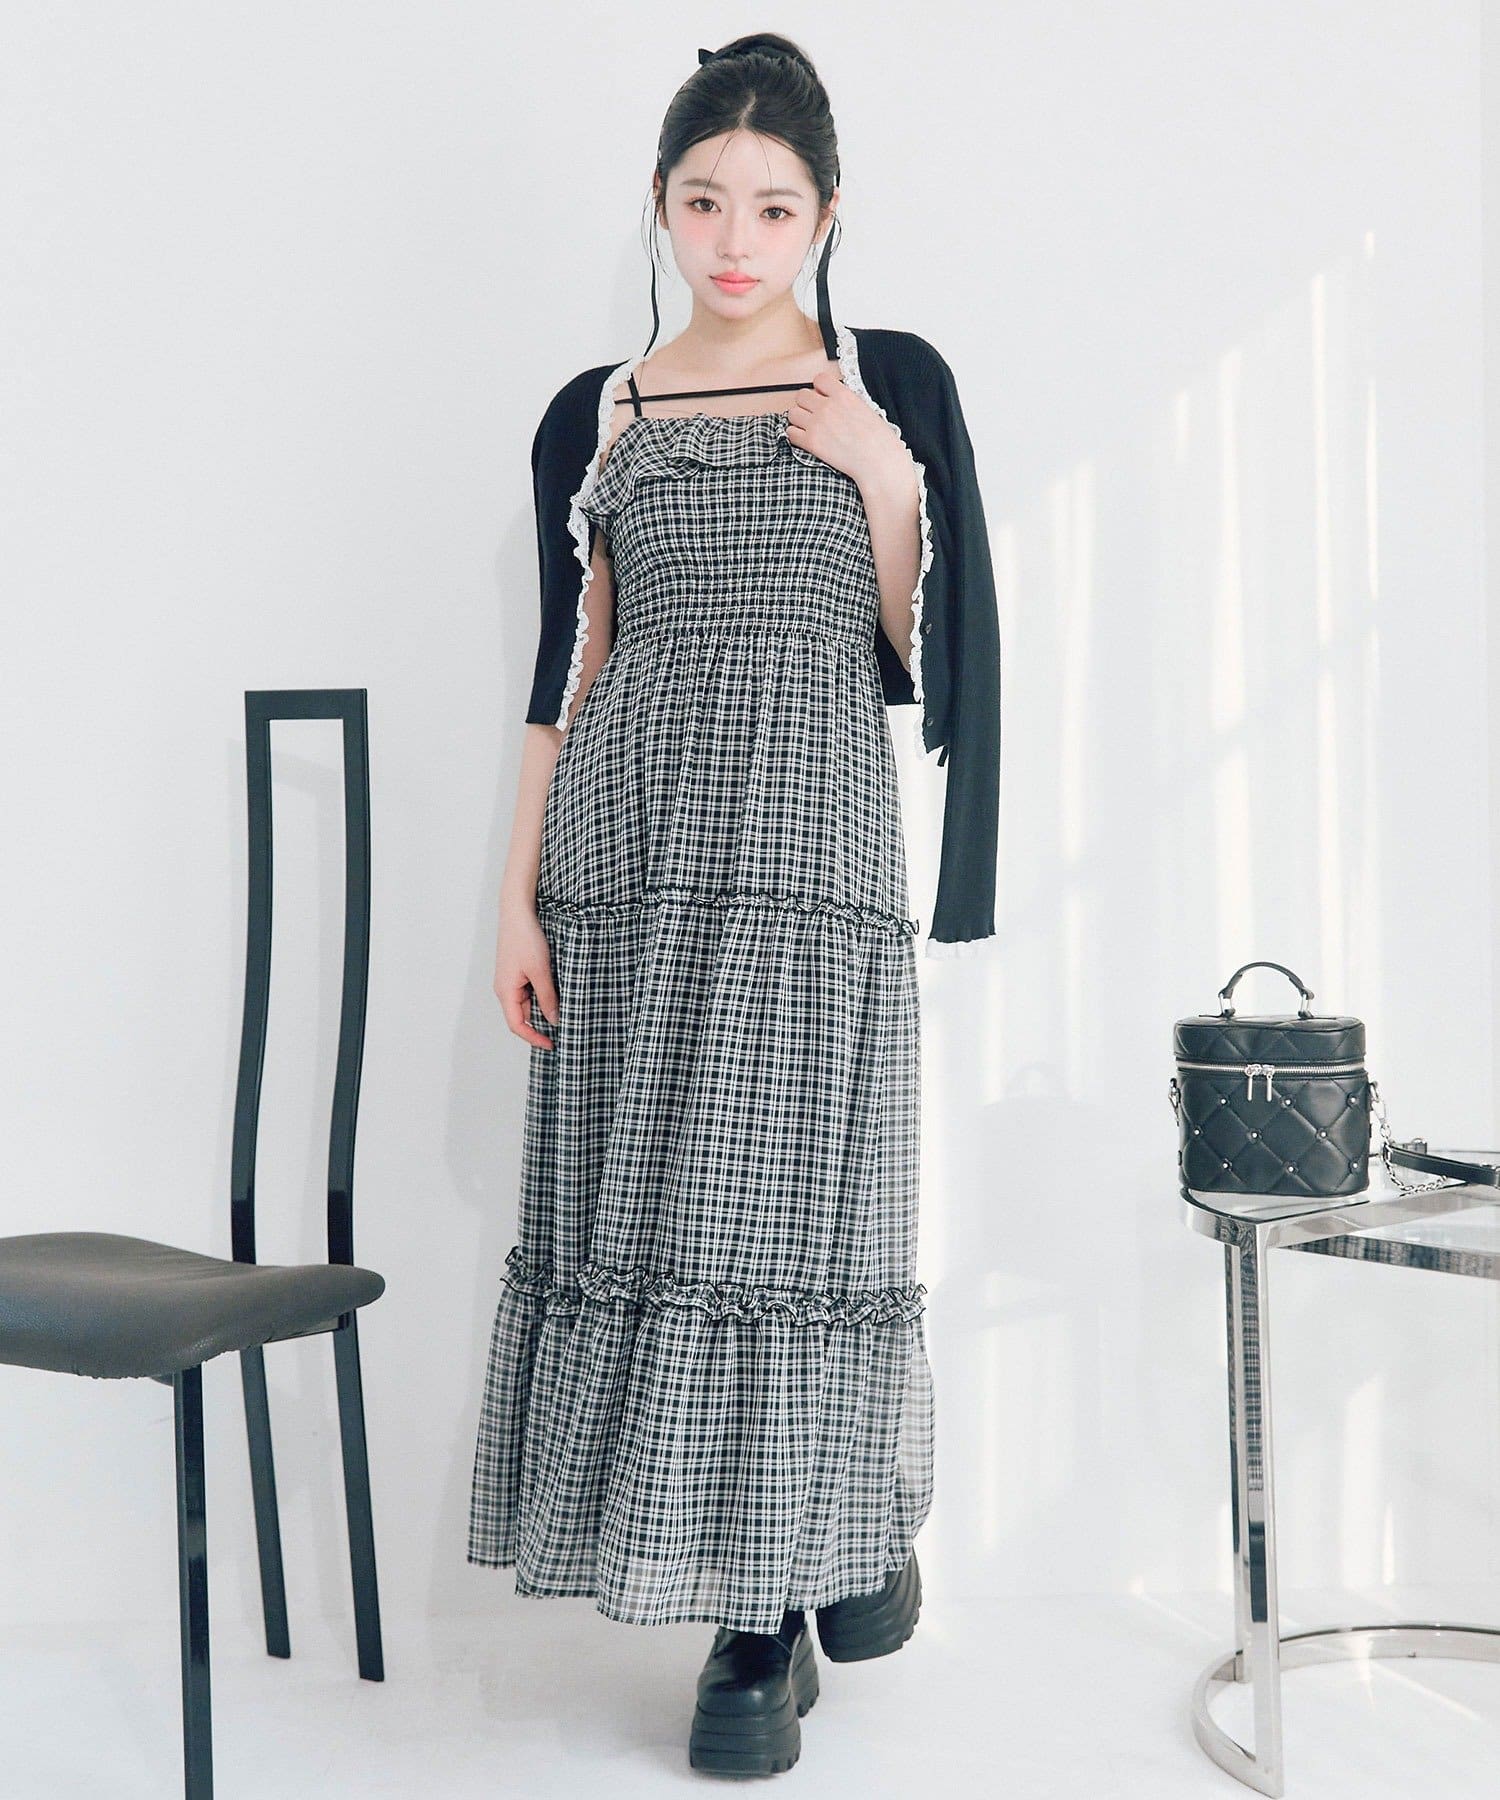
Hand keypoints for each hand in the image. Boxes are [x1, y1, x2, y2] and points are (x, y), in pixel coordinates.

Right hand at [495, 903, 559, 1049]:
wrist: (517, 912)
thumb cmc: (525, 938)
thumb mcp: (541, 971)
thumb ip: (547, 998)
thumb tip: (554, 1019)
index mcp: (505, 992)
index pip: (517, 1026)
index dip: (533, 1038)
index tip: (551, 1044)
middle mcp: (505, 989)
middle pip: (522, 1016)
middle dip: (541, 1024)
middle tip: (563, 1027)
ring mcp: (510, 980)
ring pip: (527, 1003)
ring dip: (544, 1007)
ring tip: (564, 1007)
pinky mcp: (517, 971)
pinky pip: (529, 990)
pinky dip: (542, 994)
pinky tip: (556, 990)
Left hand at [785, 364, 910, 490]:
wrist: (878, 462)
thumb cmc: (878, 440)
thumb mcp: (866, 409)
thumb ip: (846, 401)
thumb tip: (832, 400)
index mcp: (844, 395)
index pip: (819, 379)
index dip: (819, 388)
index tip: (822, 397)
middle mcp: (828, 406)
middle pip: (801, 395)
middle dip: (806, 404)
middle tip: (814, 414)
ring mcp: (817, 424)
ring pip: (792, 413)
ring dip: (799, 419)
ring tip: (809, 427)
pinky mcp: (811, 442)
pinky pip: (791, 433)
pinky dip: (796, 435)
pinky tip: (806, 439)